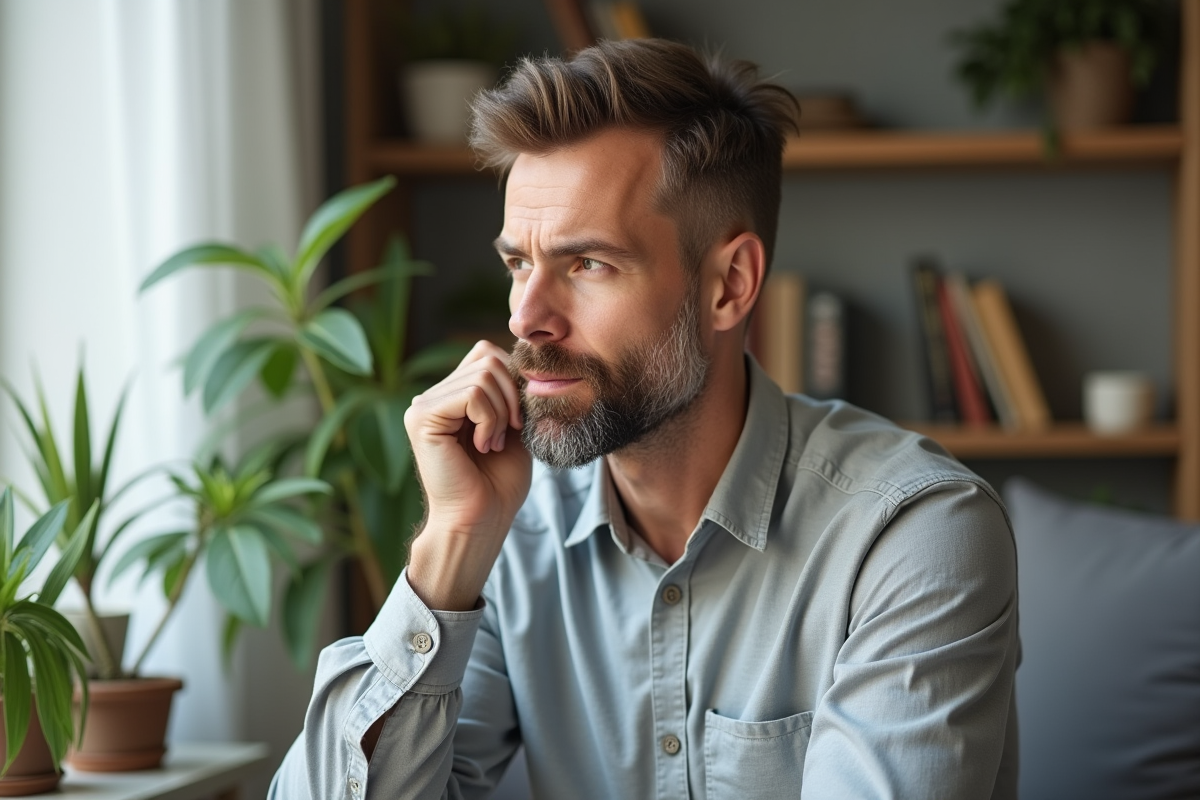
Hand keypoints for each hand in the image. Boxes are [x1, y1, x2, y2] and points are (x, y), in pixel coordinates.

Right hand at [403, 340, 531, 609]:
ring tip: (491, 443)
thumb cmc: (500, 481)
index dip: (513, 381)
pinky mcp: (421, 418)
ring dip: (502, 413)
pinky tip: (481, 445)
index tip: (517, 422)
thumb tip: (521, 353)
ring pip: (484, 374)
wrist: (482, 519)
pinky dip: (489, 419)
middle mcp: (432, 396)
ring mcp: (423, 405)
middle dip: (512, 396)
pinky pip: (473, 393)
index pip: (487, 353)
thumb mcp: (514, 423)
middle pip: (488, 358)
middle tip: (506, 434)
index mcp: (452, 396)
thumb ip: (509, 387)